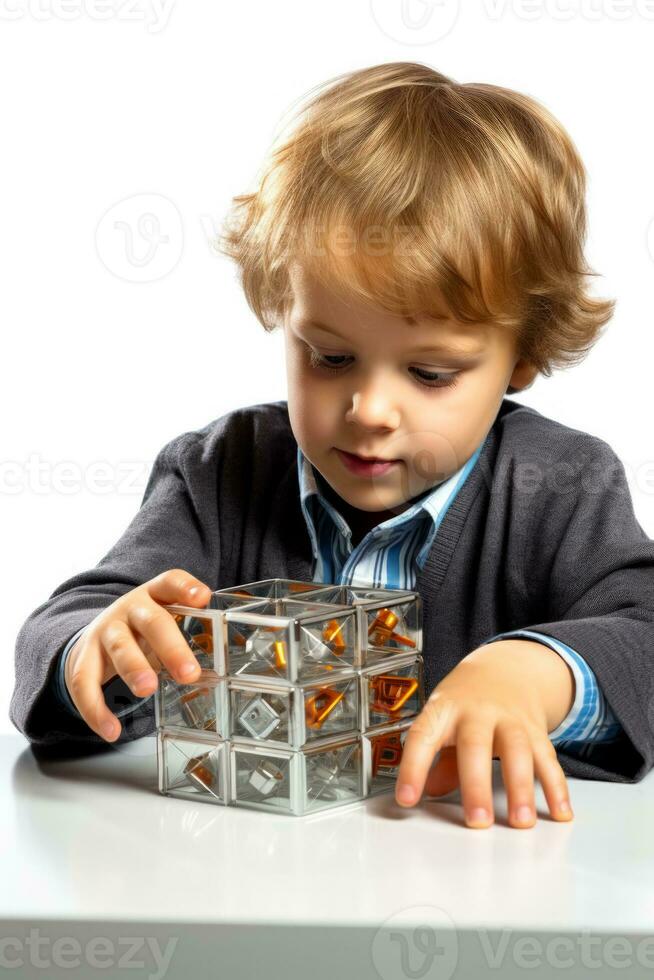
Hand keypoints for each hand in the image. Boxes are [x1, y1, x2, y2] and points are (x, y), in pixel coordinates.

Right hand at [64, 568, 211, 741]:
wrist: (96, 635)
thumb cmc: (144, 630)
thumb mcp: (166, 620)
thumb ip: (193, 633)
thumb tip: (224, 667)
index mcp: (155, 595)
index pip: (170, 582)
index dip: (186, 588)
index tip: (202, 598)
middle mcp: (129, 609)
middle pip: (151, 621)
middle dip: (171, 647)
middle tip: (189, 673)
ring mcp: (105, 631)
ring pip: (119, 647)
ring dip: (133, 668)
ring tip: (148, 689)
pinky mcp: (84, 658)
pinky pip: (84, 683)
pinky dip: (96, 709)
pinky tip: (111, 730)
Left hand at [394, 639, 575, 828]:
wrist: (505, 668)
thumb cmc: (464, 702)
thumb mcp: (441, 721)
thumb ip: (436, 759)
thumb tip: (428, 793)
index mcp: (444, 710)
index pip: (423, 737)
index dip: (413, 768)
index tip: (406, 800)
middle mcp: (477, 712)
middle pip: (476, 745)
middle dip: (476, 785)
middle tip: (477, 822)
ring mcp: (510, 719)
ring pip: (518, 751)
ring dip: (520, 789)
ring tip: (520, 823)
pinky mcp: (536, 730)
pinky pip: (548, 759)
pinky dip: (556, 787)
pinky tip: (560, 813)